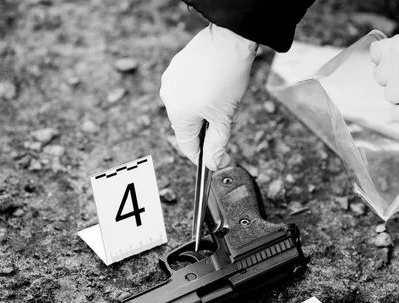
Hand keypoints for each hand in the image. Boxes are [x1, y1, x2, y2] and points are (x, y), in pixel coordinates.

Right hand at [160, 24, 256, 169]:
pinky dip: (202, 94)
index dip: (203, 156)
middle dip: (210, 127)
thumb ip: (217, 144)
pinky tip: (217, 85)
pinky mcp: (177, 66)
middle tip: (229, 119)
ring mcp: (171, 80)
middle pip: (189, 125)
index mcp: (178, 114)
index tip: (217, 159)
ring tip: (226, 99)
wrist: (230, 40)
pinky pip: (189, 89)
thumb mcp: (225, 117)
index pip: (187, 145)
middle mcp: (168, 97)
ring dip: (207, 110)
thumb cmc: (227, 78)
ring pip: (190, 107)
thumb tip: (213, 165)